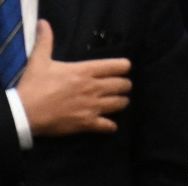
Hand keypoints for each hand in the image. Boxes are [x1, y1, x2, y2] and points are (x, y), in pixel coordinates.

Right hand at [15, 20, 131, 136]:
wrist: (27, 111)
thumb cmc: (34, 85)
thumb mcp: (39, 60)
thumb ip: (45, 42)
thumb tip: (44, 23)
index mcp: (84, 71)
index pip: (114, 66)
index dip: (123, 66)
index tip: (125, 66)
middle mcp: (93, 88)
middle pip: (122, 85)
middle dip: (124, 84)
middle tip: (121, 85)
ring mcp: (93, 106)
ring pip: (120, 104)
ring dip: (121, 101)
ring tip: (118, 100)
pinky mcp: (89, 123)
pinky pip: (110, 126)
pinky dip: (111, 125)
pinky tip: (109, 123)